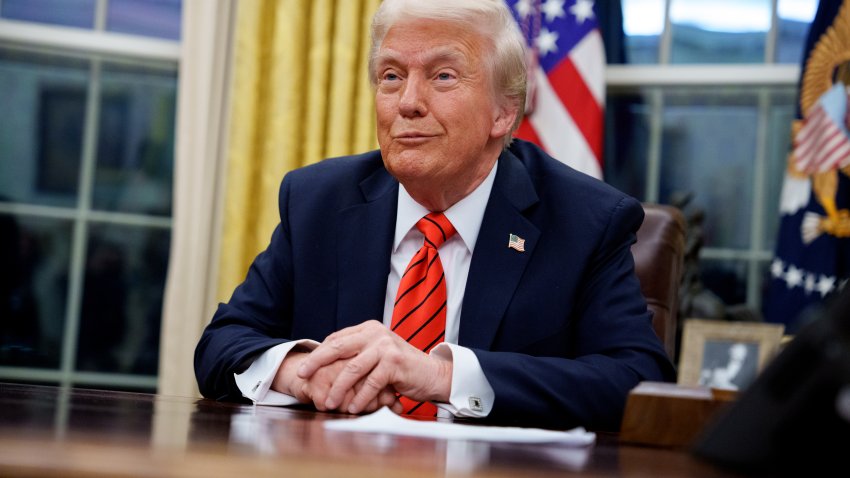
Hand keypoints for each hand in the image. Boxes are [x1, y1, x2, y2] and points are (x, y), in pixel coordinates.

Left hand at [296, 320, 452, 413]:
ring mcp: (386, 347)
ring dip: (338, 388)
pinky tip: (353, 408)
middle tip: (302, 375)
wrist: (433, 374)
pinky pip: (370, 383)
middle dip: (317, 362)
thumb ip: (358, 353)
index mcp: (369, 328)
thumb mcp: (378, 354)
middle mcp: (376, 334)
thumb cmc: (402, 368)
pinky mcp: (394, 363)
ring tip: (328, 403)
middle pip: (338, 347)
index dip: (319, 353)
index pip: (337, 338)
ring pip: (352, 369)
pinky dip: (360, 398)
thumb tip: (326, 361)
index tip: (305, 367)